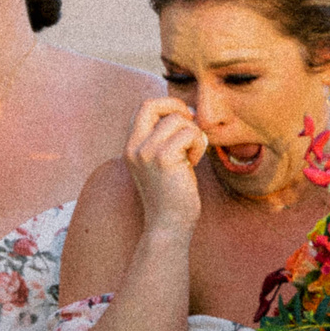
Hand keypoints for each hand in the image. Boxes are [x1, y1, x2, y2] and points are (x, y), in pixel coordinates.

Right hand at [124, 98, 206, 233]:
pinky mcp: (163, 158)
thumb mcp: (163, 162)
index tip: (185, 120)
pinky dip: (198, 145)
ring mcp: (146, 152)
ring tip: (192, 156)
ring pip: (178, 120)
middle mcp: (134, 146)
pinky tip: (194, 163)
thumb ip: (165, 138)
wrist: (169, 225)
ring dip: (193, 135)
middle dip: (179, 109)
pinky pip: (189, 134)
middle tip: (192, 129)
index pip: (144, 107)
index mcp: (131, 146)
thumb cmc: (173, 195)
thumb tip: (188, 112)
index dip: (168, 105)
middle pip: (153, 104)